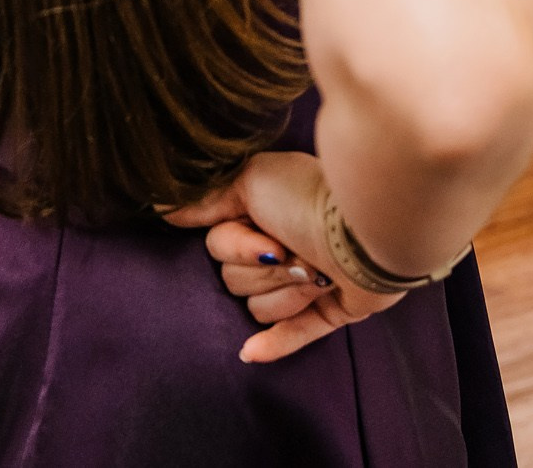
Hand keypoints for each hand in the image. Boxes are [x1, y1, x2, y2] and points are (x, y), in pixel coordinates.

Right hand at [165, 152, 415, 362]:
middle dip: (264, 270)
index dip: (237, 247)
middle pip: (235, 281)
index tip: (267, 237)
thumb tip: (166, 208)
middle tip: (293, 251)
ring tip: (317, 271)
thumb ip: (208, 197)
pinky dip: (275, 344)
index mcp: (264, 215)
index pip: (217, 248)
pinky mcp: (331, 310)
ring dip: (288, 292)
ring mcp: (308, 280)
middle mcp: (283, 246)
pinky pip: (294, 336)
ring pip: (261, 309)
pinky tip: (252, 352)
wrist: (366, 231)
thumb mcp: (252, 181)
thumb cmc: (309, 199)